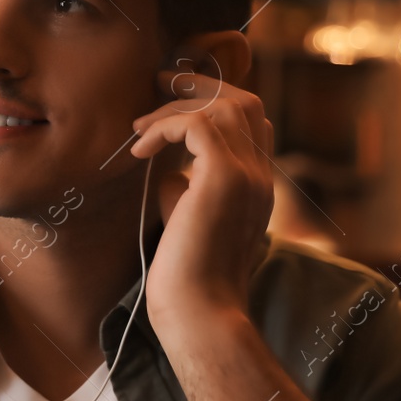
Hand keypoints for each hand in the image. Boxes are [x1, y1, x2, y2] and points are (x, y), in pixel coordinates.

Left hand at [129, 69, 273, 342]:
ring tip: (139, 129)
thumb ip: (185, 190)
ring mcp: (248, 175)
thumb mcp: (187, 221)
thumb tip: (167, 170)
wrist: (199, 314)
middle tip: (156, 86)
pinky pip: (197, 123)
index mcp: (258, 186)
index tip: (169, 107)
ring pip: (222, 105)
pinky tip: (139, 150)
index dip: (212, 103)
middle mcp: (261, 176)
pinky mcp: (224, 179)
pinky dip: (164, 126)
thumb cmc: (186, 278)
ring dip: (173, 108)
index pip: (252, 121)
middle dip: (198, 86)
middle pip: (244, 100)